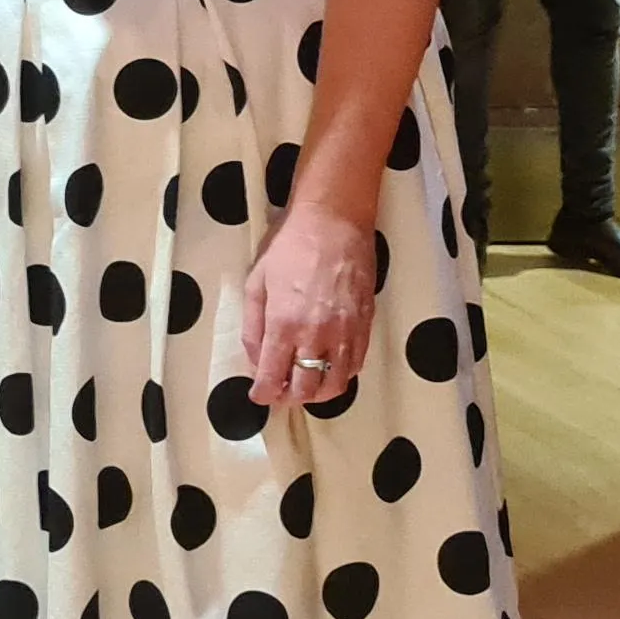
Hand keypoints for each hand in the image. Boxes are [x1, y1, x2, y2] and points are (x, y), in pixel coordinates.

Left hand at [240, 201, 377, 410]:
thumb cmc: (289, 246)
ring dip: (317, 393)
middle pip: (305, 390)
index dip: (263, 394)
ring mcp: (346, 333)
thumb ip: (252, 326)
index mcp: (284, 324)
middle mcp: (317, 335)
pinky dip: (340, 376)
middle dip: (289, 398)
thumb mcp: (256, 282)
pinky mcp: (366, 326)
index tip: (258, 395)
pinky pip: (355, 366)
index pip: (272, 379)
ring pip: (335, 385)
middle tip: (280, 391)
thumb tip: (256, 360)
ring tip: (305, 385)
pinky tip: (328, 369)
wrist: (335, 220)